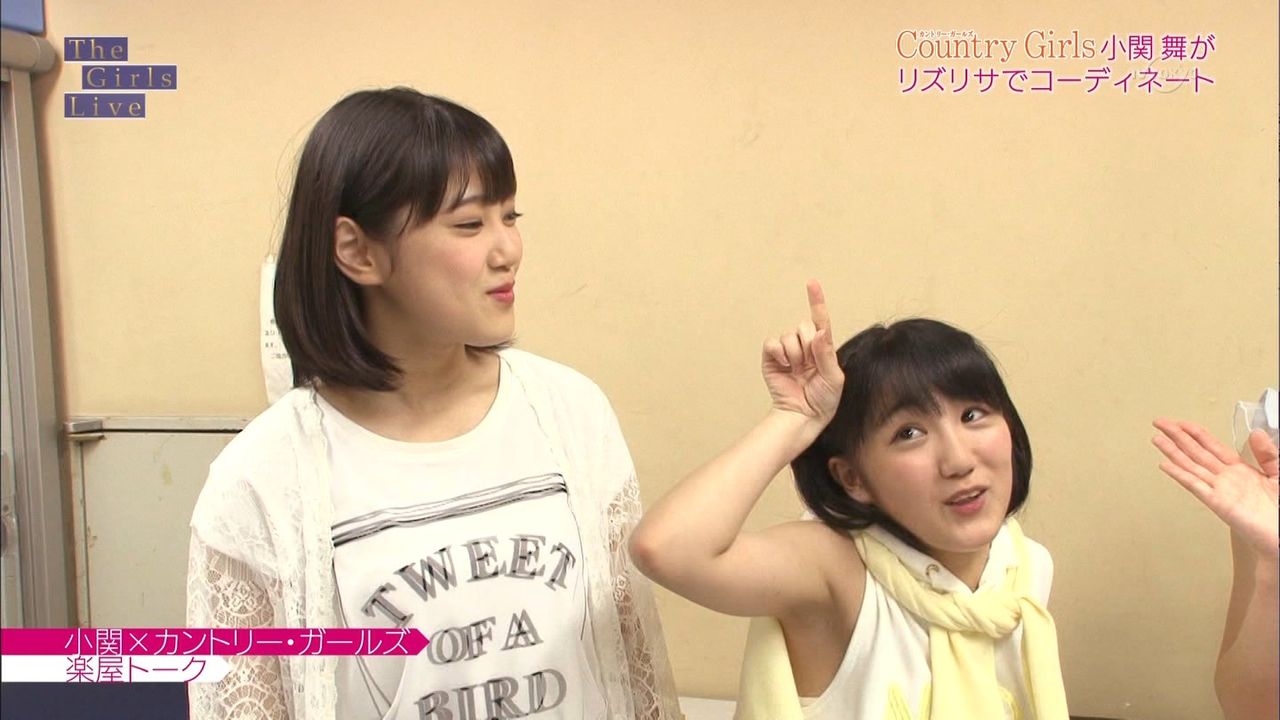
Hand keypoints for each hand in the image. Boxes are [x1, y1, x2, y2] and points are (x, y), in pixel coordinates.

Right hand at [761, 281, 844, 421]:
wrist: (802, 416)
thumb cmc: (823, 401)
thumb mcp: (834, 379)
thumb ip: (827, 354)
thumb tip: (821, 332)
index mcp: (823, 348)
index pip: (821, 320)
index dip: (816, 301)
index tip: (812, 283)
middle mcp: (805, 346)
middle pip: (804, 326)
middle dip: (808, 344)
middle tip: (808, 365)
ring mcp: (787, 352)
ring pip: (789, 335)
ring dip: (794, 353)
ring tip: (797, 370)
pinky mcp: (772, 358)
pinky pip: (772, 343)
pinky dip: (779, 352)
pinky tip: (785, 366)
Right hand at [1153, 419, 1278, 558]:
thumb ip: (1268, 454)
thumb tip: (1256, 433)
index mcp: (1241, 470)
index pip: (1212, 446)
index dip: (1196, 433)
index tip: (1181, 423)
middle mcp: (1226, 478)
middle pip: (1196, 452)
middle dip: (1177, 436)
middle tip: (1160, 423)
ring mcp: (1220, 490)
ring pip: (1190, 466)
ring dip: (1172, 452)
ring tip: (1157, 439)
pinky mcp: (1218, 503)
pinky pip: (1195, 485)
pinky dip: (1179, 475)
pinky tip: (1165, 465)